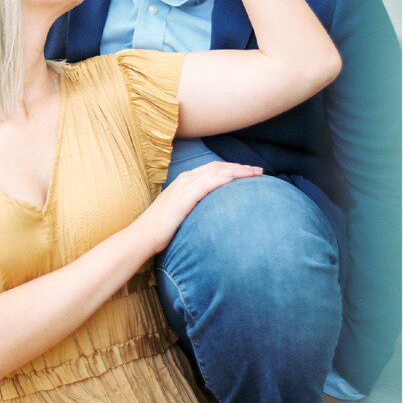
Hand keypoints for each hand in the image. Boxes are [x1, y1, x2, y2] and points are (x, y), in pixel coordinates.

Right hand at [142, 162, 262, 253]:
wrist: (143, 236)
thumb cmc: (161, 229)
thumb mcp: (179, 213)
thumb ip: (193, 207)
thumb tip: (209, 214)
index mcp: (184, 181)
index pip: (213, 169)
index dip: (232, 168)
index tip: (250, 172)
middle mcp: (185, 179)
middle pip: (217, 167)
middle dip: (240, 167)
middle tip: (259, 171)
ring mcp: (184, 187)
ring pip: (216, 172)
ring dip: (237, 170)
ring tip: (255, 173)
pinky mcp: (184, 198)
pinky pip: (207, 184)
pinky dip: (223, 179)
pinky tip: (236, 179)